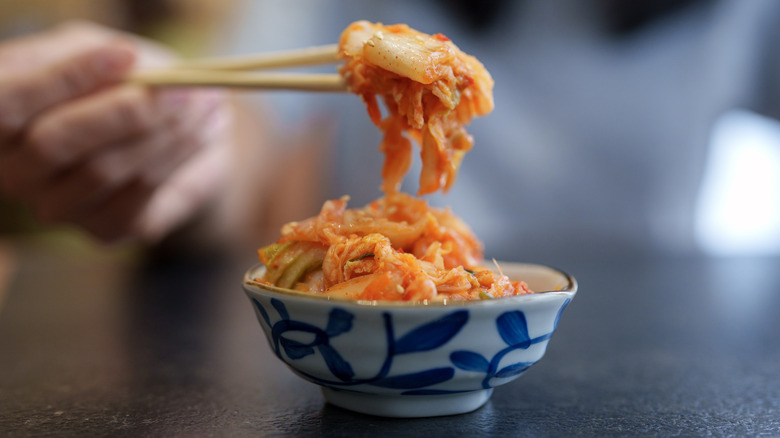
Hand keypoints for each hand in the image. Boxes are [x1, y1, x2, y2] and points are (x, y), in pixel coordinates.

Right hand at [0, 22, 231, 243]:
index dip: (64, 78)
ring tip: (203, 100)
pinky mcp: (105, 229)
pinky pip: (141, 192)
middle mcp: (15, 170)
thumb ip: (93, 53)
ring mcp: (57, 206)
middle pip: (52, 144)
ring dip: (165, 130)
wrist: (173, 132)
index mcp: (0, 118)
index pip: (8, 103)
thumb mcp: (100, 51)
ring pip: (104, 170)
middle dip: (122, 111)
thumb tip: (121, 60)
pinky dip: (181, 153)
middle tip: (178, 88)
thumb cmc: (124, 82)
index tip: (126, 55)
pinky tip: (206, 128)